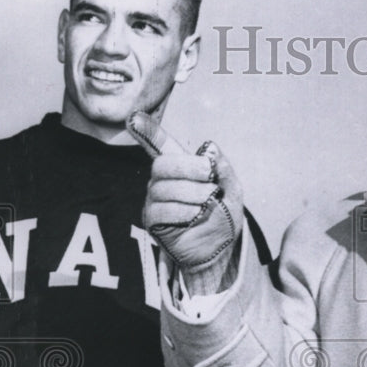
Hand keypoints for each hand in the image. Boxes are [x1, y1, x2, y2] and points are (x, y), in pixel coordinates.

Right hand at [128, 110, 243, 275]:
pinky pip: (160, 210)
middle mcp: (163, 181)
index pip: (160, 144)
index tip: (134, 118)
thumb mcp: (232, 189)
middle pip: (161, 165)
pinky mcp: (153, 221)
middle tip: (209, 178)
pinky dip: (181, 210)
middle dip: (187, 168)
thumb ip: (222, 168)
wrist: (221, 249)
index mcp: (180, 167)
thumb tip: (209, 148)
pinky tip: (195, 214)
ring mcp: (155, 201)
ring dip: (191, 193)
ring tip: (208, 202)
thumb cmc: (223, 216)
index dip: (147, 131)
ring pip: (162, 188)